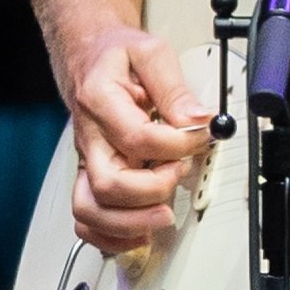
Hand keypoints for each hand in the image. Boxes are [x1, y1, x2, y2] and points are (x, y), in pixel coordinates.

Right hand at [64, 24, 212, 252]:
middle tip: (180, 173)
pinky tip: (139, 233)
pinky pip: (87, 218)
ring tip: (163, 214)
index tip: (202, 135)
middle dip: (152, 190)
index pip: (137, 137)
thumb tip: (199, 120)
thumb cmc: (117, 56)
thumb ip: (176, 88)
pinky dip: (110, 235)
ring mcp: (89, 160)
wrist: (89, 56)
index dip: (176, 144)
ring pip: (91, 209)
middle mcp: (90, 137)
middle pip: (109, 184)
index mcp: (100, 100)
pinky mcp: (92, 175)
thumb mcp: (152, 53)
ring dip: (130, 222)